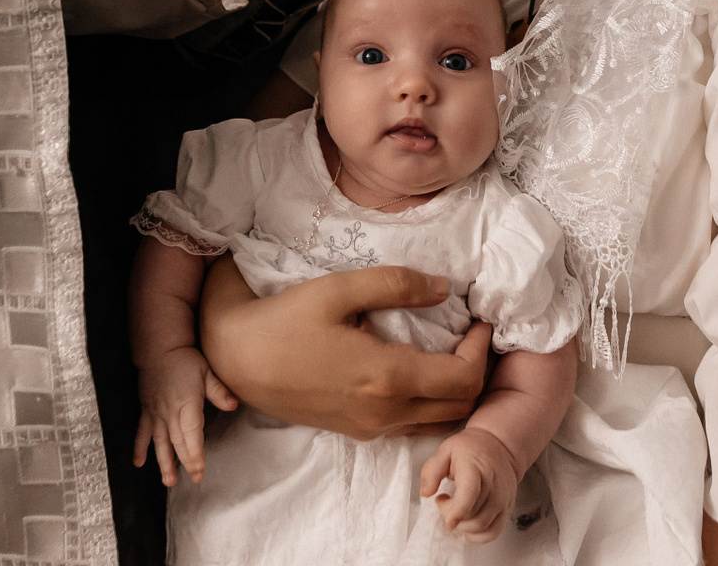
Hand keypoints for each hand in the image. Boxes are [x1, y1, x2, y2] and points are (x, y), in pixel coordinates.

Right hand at [132, 347, 237, 485]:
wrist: (159, 349)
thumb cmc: (185, 360)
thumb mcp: (206, 371)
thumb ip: (218, 390)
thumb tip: (233, 404)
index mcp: (187, 403)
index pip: (191, 433)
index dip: (195, 452)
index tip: (199, 468)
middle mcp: (170, 412)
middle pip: (178, 442)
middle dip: (187, 462)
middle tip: (196, 478)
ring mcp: (156, 413)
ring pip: (160, 443)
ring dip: (164, 463)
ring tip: (169, 482)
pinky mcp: (146, 411)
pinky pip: (141, 432)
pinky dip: (139, 448)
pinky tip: (138, 463)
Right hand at [196, 258, 489, 440]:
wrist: (235, 359)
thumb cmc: (284, 320)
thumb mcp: (338, 290)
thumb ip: (395, 285)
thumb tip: (443, 287)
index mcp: (386, 378)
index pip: (464, 379)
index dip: (482, 349)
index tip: (478, 320)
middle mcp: (385, 413)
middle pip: (461, 408)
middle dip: (477, 373)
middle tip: (471, 336)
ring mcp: (371, 428)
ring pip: (440, 423)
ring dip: (457, 393)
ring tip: (451, 353)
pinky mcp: (357, 432)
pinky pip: (413, 426)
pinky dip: (432, 405)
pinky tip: (419, 371)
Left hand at [420, 426, 520, 542]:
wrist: (500, 447)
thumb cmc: (470, 448)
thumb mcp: (445, 450)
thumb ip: (432, 471)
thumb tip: (425, 493)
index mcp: (475, 469)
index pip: (469, 494)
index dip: (455, 510)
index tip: (443, 511)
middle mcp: (493, 486)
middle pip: (472, 515)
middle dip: (451, 515)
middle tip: (444, 502)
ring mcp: (502, 500)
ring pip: (482, 526)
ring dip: (462, 526)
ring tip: (454, 510)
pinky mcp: (506, 509)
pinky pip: (493, 532)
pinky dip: (477, 536)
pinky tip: (466, 526)